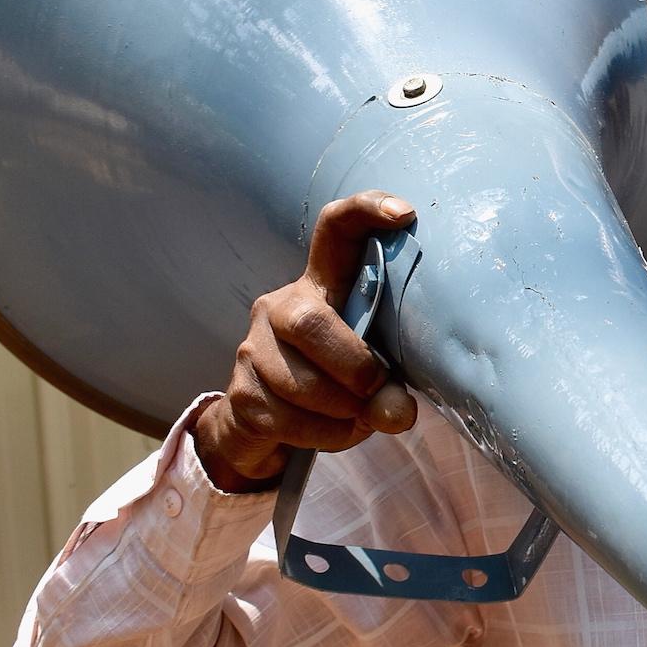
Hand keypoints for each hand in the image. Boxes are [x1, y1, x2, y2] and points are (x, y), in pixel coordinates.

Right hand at [194, 191, 420, 491]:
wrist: (266, 424)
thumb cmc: (338, 381)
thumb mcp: (372, 374)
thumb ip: (389, 388)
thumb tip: (396, 413)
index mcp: (323, 285)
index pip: (335, 230)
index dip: (366, 211)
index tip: (406, 213)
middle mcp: (280, 305)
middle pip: (310, 321)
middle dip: (353, 366)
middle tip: (378, 388)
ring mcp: (253, 347)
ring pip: (299, 381)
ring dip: (344, 411)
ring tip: (363, 418)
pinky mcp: (240, 392)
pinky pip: (288, 419)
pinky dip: (327, 435)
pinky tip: (339, 431)